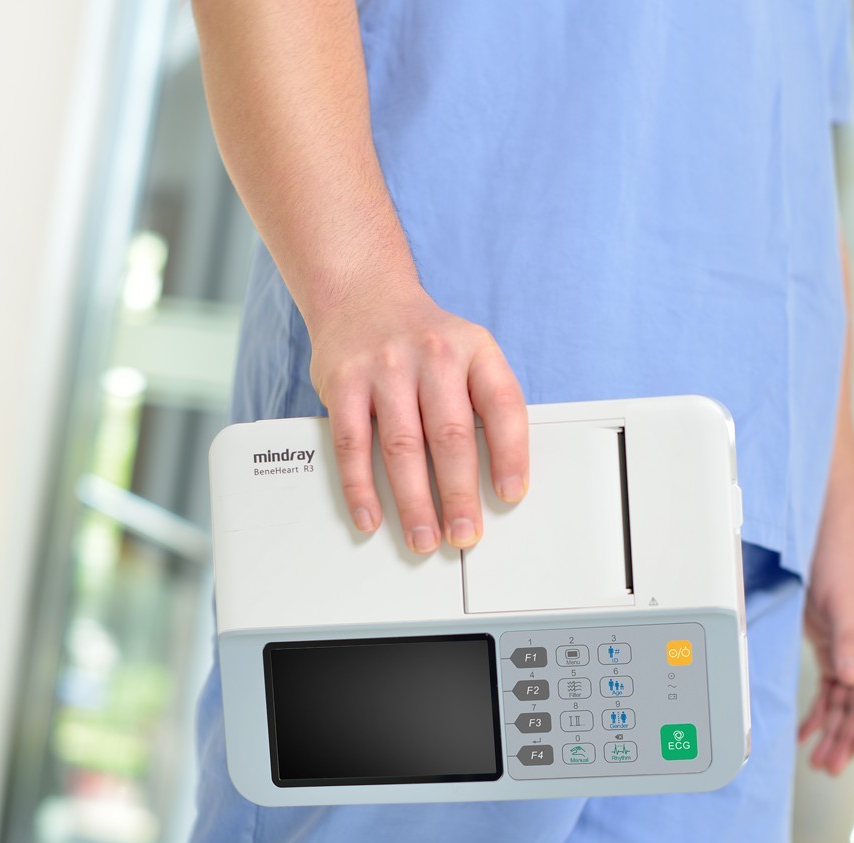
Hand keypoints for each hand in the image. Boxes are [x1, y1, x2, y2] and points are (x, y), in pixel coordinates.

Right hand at [309, 283, 528, 552]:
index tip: (509, 495)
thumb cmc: (423, 340)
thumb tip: (495, 478)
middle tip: (464, 533)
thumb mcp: (467, 352)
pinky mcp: (343, 382)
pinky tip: (370, 516)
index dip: (510, 455)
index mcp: (474, 350)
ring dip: (414, 502)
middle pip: (451, 436)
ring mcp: (385, 367)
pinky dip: (360, 487)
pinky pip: (353, 444)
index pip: (502, 406)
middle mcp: (432, 355)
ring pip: (403, 447)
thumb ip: (482, 403)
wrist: (363, 294)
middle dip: (460, 495)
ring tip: (423, 538)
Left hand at [799, 531, 853, 774]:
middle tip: (828, 766)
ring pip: (845, 704)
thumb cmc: (841, 568)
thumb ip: (849, 643)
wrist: (823, 543)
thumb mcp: (844, 606)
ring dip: (831, 731)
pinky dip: (818, 712)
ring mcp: (852, 655)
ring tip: (817, 760)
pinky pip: (829, 690)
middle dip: (846, 737)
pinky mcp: (832, 652)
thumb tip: (852, 679)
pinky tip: (806, 732)